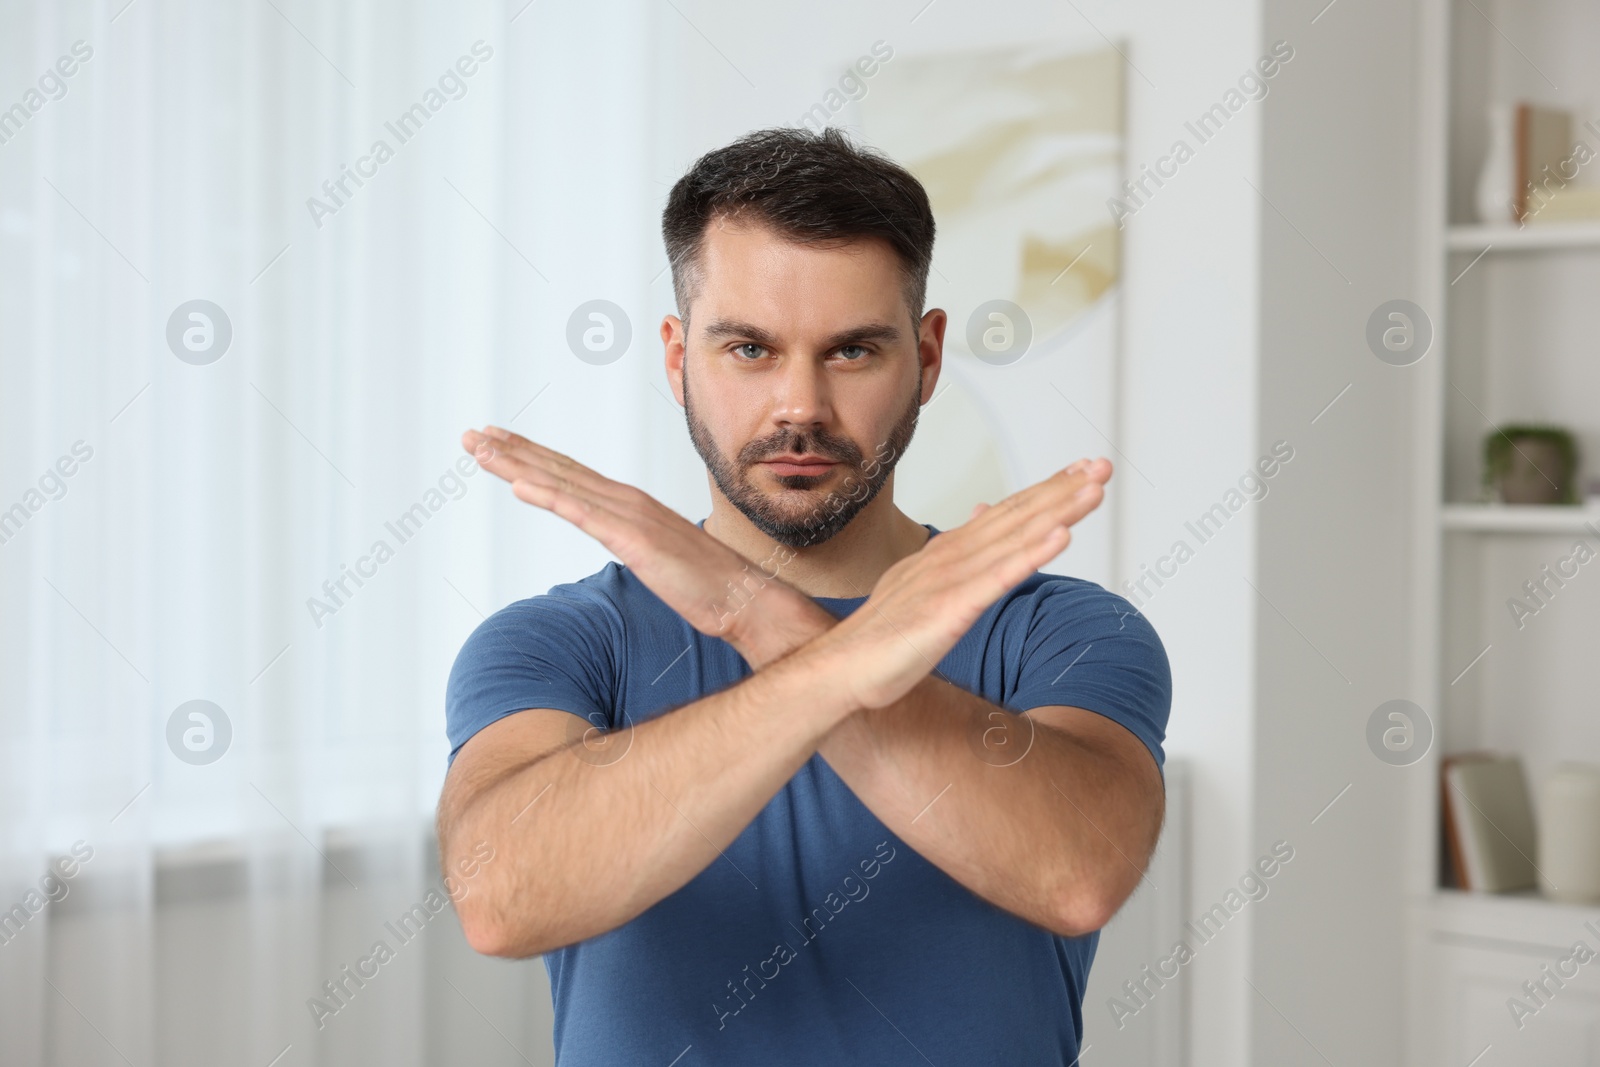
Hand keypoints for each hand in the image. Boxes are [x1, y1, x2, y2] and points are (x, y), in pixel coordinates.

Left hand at [463, 425, 822, 665]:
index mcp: (631, 506)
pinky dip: (549, 495)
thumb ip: (636, 543)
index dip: (532, 457)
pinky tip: (519, 485)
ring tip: (480, 447)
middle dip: (512, 450)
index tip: (499, 443)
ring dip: (517, 464)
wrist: (744, 598)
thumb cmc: (707, 585)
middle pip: (558, 469)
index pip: (571, 475)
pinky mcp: (634, 541)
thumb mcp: (659, 560)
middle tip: (472, 434)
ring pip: (562, 484)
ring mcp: (630, 518)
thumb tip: (622, 542)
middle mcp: (627, 502)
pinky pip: (582, 514)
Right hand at [806, 458, 1111, 709]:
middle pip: (1016, 516)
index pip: (1006, 514)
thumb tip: (983, 517)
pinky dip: (1032, 554)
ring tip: (1093, 489)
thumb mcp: (923, 586)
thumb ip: (956, 554)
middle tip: (1101, 465)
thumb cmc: (882, 636)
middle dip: (1061, 489)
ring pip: (1015, 538)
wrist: (842, 669)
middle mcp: (952, 557)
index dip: (1047, 490)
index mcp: (948, 553)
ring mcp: (951, 580)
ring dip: (1057, 511)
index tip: (1083, 470)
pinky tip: (1061, 536)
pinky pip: (999, 578)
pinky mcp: (951, 609)